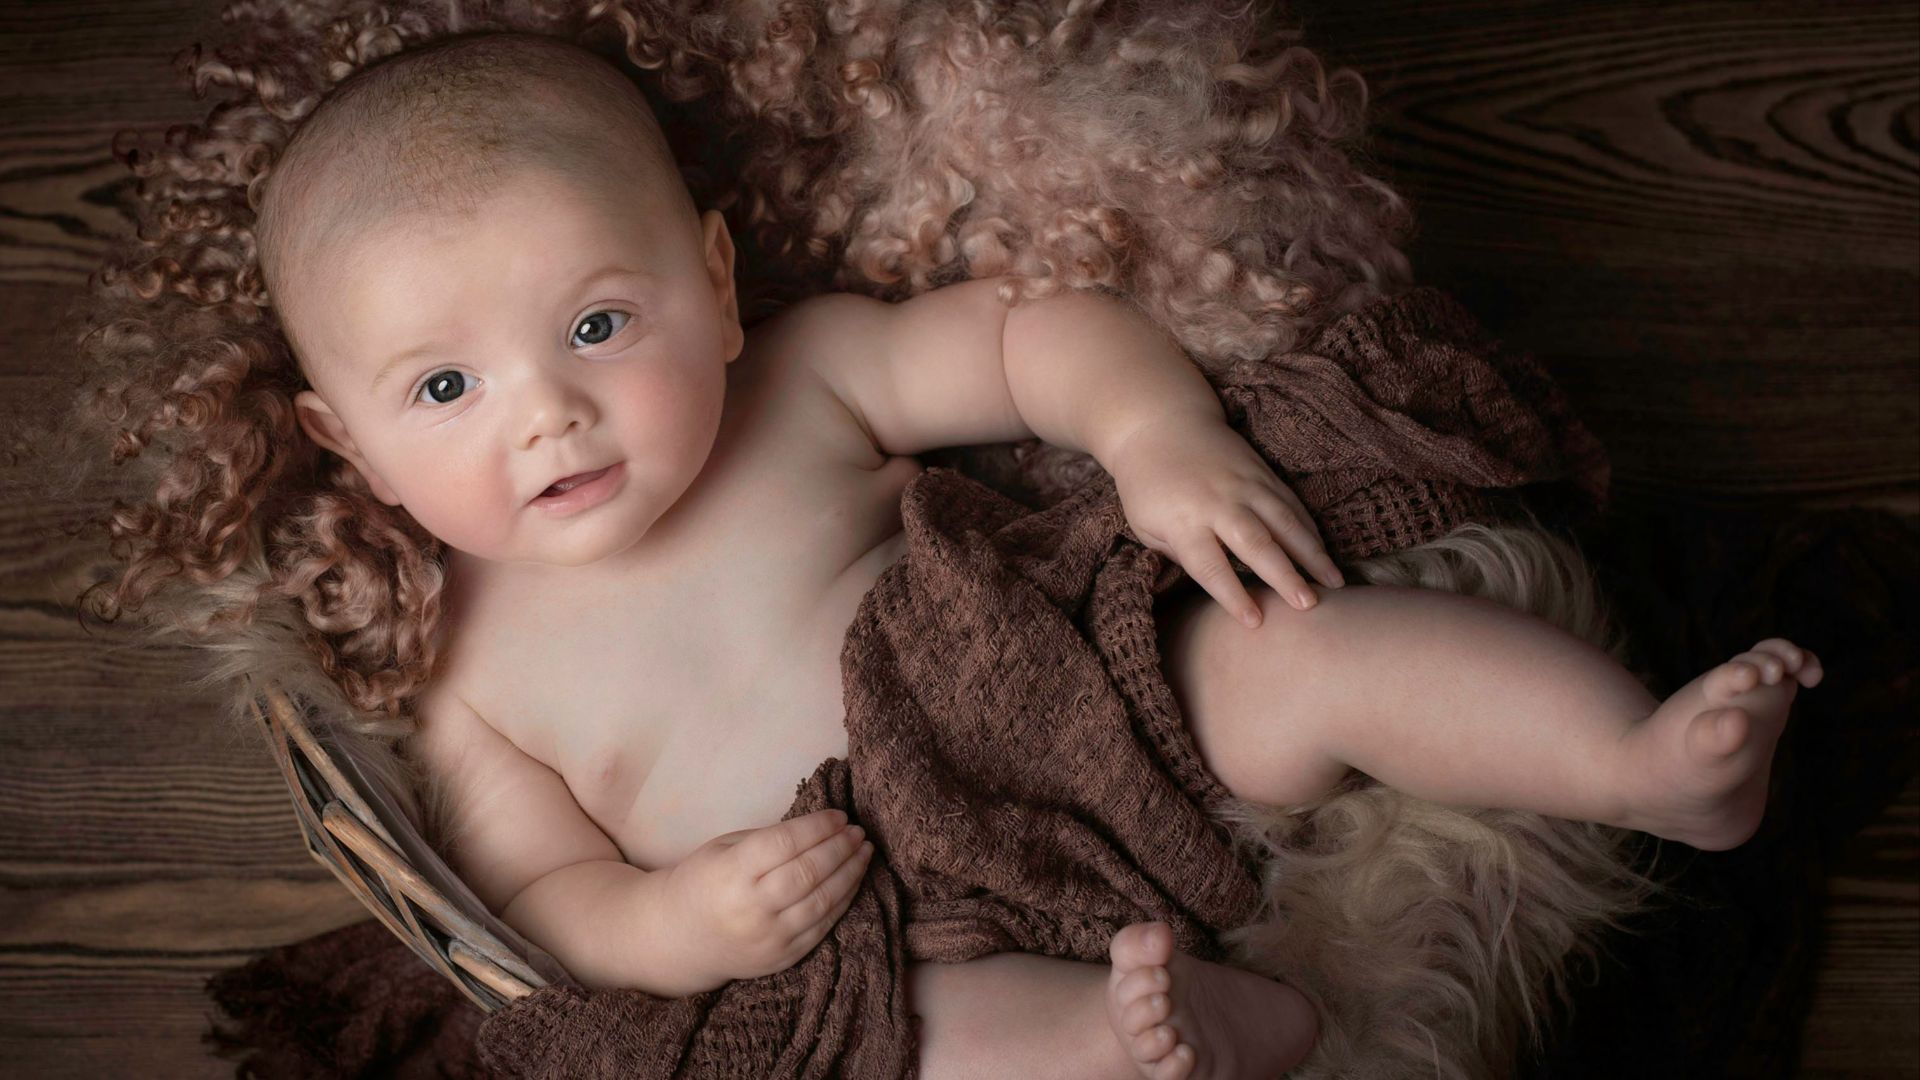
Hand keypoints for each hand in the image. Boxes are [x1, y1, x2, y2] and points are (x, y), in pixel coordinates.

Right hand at [661, 809, 873, 983]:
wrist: (680, 939)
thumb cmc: (704, 881)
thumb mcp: (724, 848)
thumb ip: (767, 839)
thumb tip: (819, 826)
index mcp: (731, 873)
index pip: (785, 843)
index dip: (818, 826)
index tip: (839, 815)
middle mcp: (752, 908)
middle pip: (809, 872)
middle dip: (840, 847)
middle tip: (857, 830)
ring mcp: (769, 937)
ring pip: (823, 901)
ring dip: (850, 872)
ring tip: (864, 851)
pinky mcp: (783, 957)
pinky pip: (823, 926)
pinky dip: (844, 900)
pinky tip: (853, 879)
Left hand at [1106, 413, 1343, 625]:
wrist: (1161, 424)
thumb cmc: (1148, 485)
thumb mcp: (1145, 525)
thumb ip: (1178, 554)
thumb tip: (1214, 581)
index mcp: (1183, 521)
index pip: (1210, 565)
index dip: (1233, 595)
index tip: (1256, 622)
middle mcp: (1218, 502)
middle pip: (1256, 543)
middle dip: (1284, 576)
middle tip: (1308, 605)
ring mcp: (1244, 484)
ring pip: (1285, 521)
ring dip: (1312, 553)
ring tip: (1334, 583)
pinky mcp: (1261, 472)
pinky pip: (1291, 503)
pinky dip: (1310, 529)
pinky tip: (1324, 552)